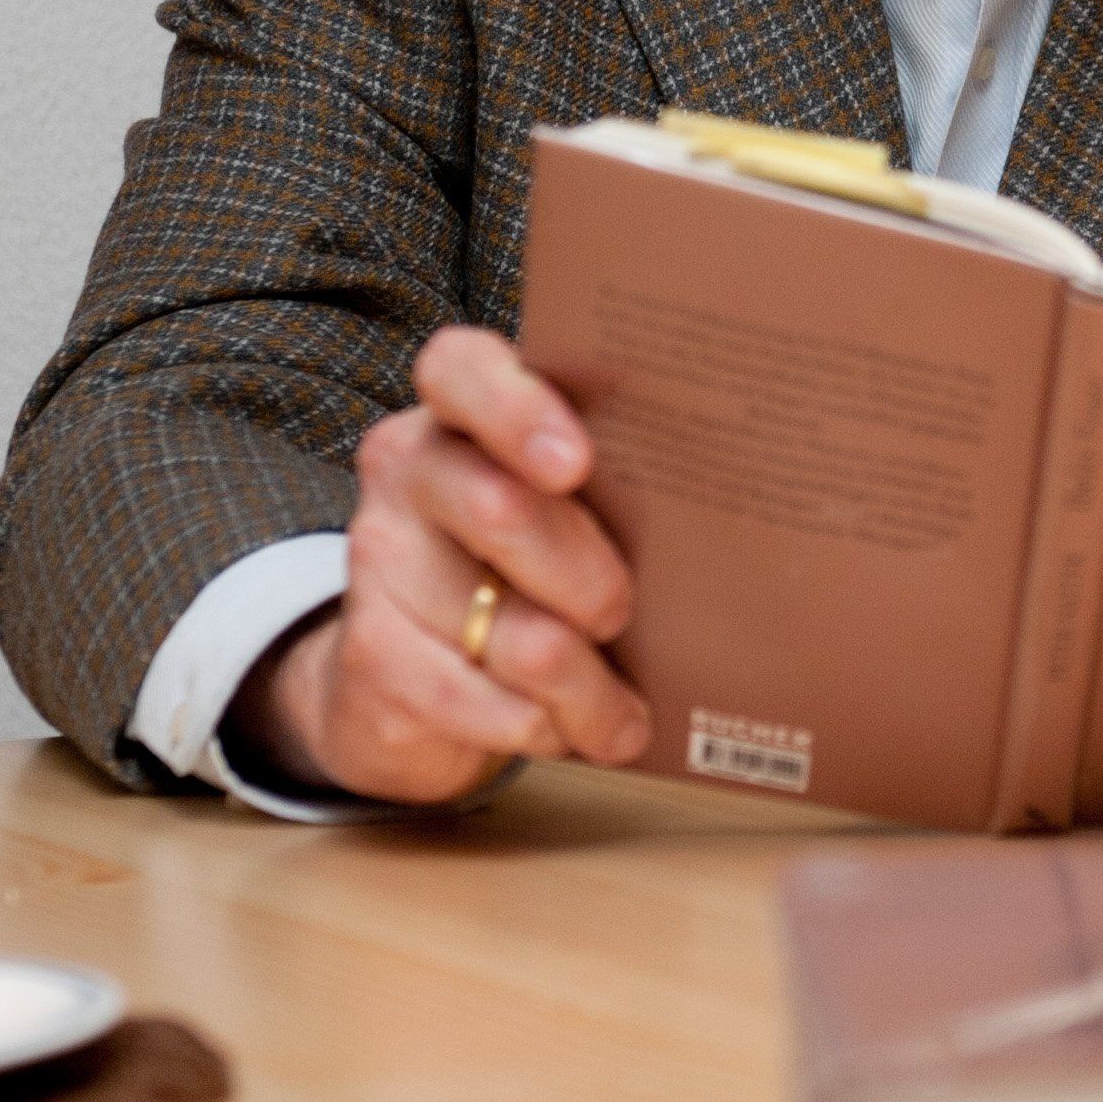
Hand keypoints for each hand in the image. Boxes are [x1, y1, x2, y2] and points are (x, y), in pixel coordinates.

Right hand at [227, 328, 646, 803]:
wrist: (407, 680)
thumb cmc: (528, 572)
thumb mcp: (570, 517)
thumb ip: (617, 496)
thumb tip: (733, 525)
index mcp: (463, 413)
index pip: (463, 369)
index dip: (518, 408)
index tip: (576, 463)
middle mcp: (409, 471)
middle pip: (498, 505)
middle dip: (583, 575)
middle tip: (621, 613)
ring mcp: (380, 560)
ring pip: (505, 629)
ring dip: (583, 685)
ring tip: (622, 712)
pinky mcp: (368, 653)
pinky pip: (477, 698)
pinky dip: (541, 725)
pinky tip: (567, 732)